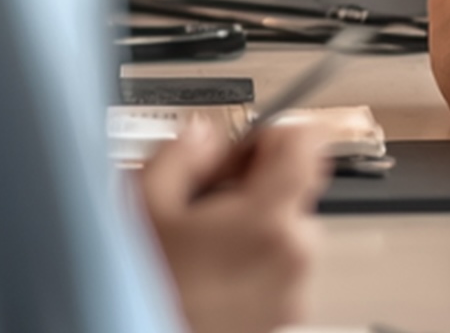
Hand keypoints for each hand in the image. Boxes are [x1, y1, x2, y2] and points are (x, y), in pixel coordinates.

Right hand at [138, 118, 329, 332]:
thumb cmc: (142, 288)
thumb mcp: (143, 201)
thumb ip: (182, 152)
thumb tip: (203, 140)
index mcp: (267, 221)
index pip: (307, 145)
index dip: (274, 135)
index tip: (246, 148)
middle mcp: (292, 260)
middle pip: (295, 194)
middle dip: (256, 189)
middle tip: (208, 202)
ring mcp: (291, 296)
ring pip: (287, 236)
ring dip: (255, 230)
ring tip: (203, 246)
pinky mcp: (282, 320)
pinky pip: (279, 274)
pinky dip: (254, 266)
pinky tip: (210, 274)